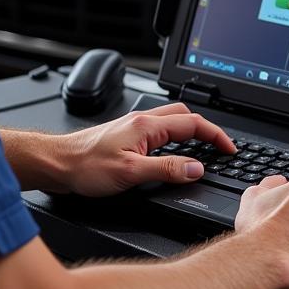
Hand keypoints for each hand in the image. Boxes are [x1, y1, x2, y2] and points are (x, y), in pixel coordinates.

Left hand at [59, 103, 234, 196]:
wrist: (58, 163)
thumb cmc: (86, 166)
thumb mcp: (131, 173)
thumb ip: (167, 170)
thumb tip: (196, 169)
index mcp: (147, 125)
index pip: (193, 123)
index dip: (216, 135)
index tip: (230, 148)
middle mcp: (141, 121)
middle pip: (184, 115)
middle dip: (206, 129)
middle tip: (220, 147)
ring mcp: (133, 127)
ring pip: (171, 121)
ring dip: (190, 131)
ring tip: (202, 149)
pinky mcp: (126, 136)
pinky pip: (159, 131)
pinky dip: (174, 139)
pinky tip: (172, 153)